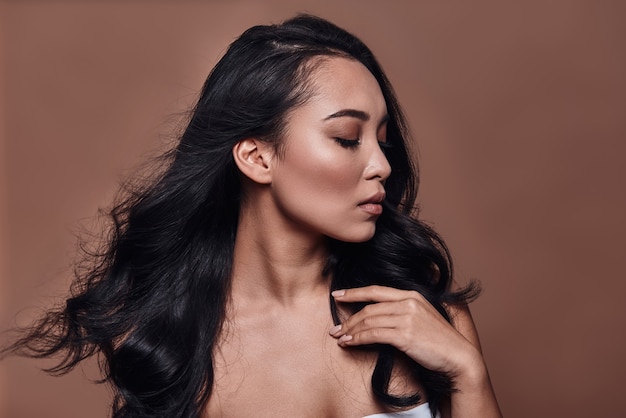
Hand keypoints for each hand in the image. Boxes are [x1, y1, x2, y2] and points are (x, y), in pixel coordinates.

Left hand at [328, 285, 481, 376]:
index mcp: (411, 295)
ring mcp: (407, 318)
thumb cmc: (439, 341)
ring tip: (339, 338)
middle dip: (348, 319)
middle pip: (369, 308)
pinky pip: (374, 334)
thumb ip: (402, 311)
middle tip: (335, 329)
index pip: (375, 290)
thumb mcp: (422, 317)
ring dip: (350, 331)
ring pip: (368, 321)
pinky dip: (358, 339)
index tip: (337, 295)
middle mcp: (408, 302)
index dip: (354, 293)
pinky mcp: (405, 335)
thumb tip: (377, 316)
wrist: (458, 356)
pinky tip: (349, 343)